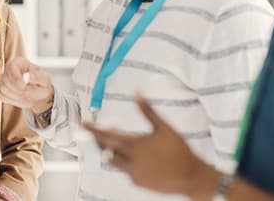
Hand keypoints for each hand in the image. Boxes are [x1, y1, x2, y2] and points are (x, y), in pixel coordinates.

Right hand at [0, 56, 53, 111]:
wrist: (37, 93)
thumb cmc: (41, 84)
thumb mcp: (45, 80)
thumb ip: (38, 77)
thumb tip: (30, 76)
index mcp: (20, 62)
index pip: (11, 66)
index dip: (16, 78)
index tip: (23, 86)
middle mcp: (9, 69)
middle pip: (5, 79)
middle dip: (17, 89)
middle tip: (28, 92)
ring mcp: (3, 79)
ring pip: (3, 88)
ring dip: (15, 96)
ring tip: (26, 96)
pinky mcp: (0, 88)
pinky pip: (0, 95)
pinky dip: (10, 100)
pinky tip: (19, 99)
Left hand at [83, 91, 216, 197]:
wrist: (191, 175)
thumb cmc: (179, 150)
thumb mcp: (163, 126)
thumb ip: (147, 109)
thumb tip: (138, 92)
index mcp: (135, 144)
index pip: (106, 135)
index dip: (93, 129)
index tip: (83, 124)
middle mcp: (130, 160)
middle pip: (105, 148)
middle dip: (97, 139)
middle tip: (93, 132)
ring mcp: (133, 173)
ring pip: (112, 160)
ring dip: (109, 150)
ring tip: (112, 142)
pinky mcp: (137, 182)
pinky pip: (124, 170)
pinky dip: (123, 161)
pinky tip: (133, 156)